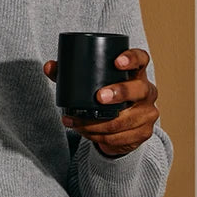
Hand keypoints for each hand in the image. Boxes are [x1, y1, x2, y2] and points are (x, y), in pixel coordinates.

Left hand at [43, 47, 159, 156]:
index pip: (141, 59)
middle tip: (99, 97)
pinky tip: (87, 134)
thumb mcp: (91, 84)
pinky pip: (121, 137)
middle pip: (139, 90)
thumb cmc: (105, 97)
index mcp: (136, 73)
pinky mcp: (143, 133)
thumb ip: (69, 74)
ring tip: (77, 122)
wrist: (121, 127)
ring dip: (99, 123)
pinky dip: (100, 137)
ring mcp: (148, 113)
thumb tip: (49, 67)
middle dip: (119, 93)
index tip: (117, 62)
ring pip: (125, 119)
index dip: (132, 58)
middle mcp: (147, 91)